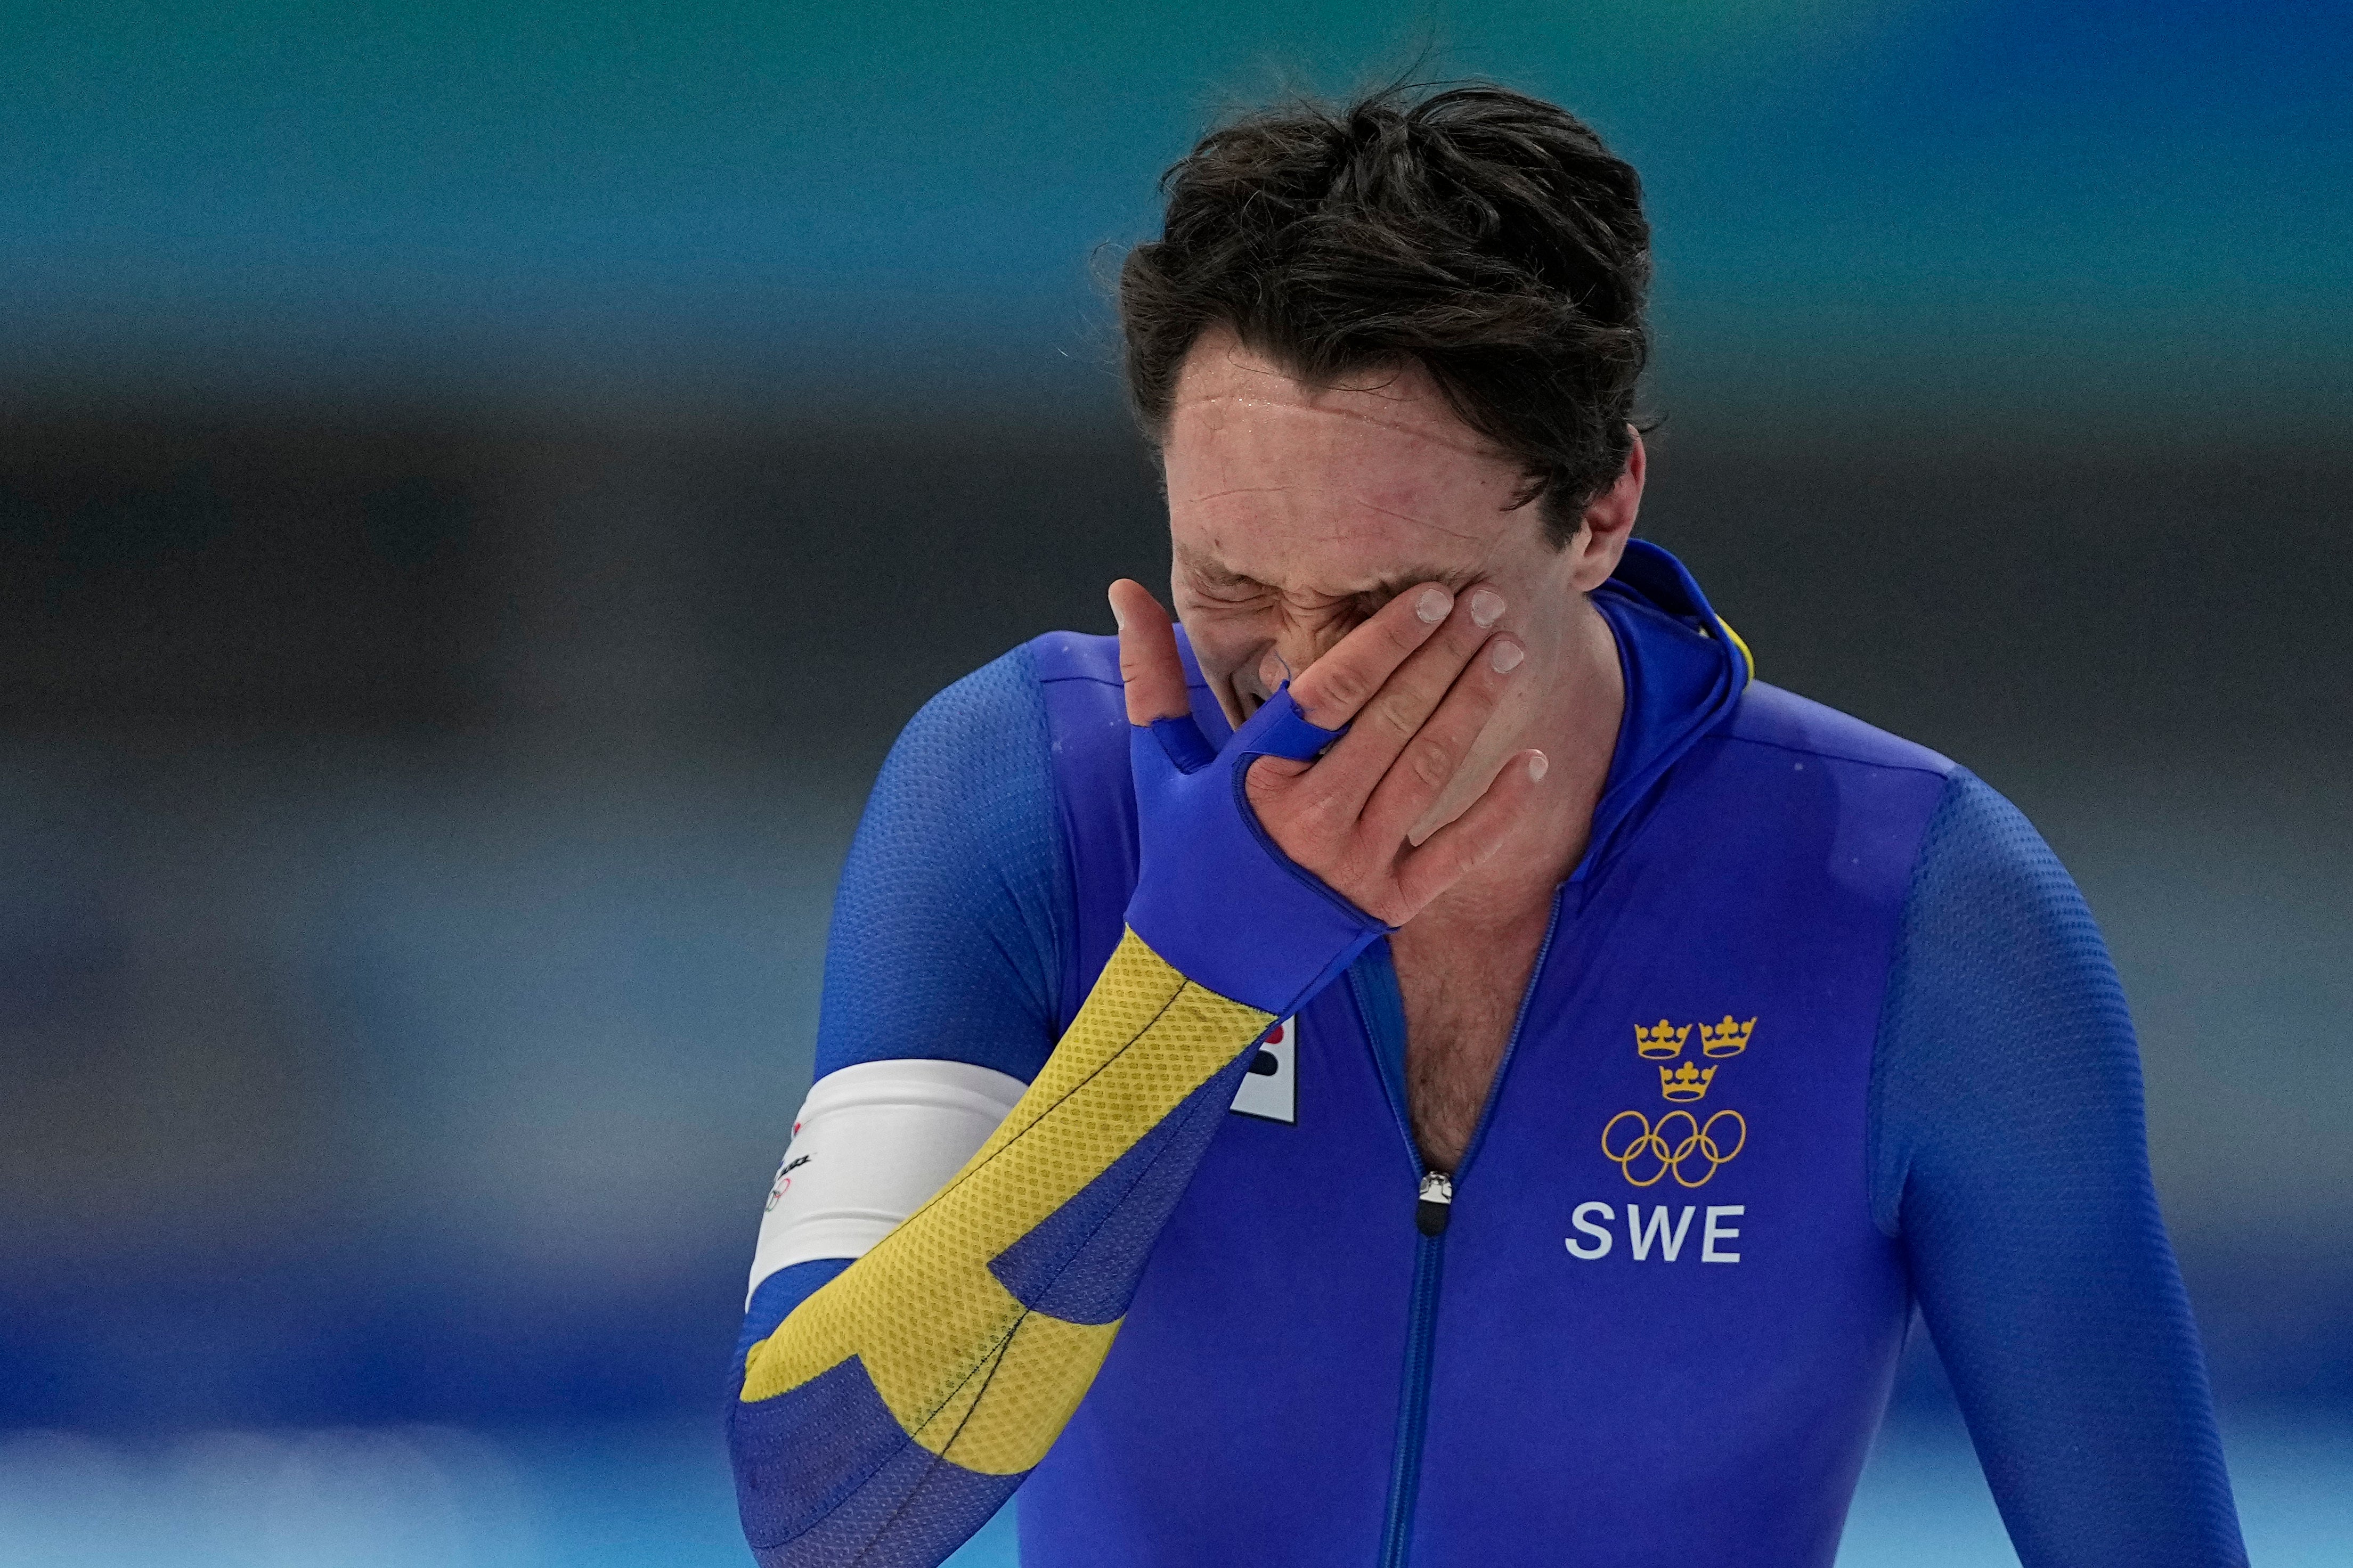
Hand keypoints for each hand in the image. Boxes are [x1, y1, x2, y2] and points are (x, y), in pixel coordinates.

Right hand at [1111, 579, 1546, 928]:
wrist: (1197, 978)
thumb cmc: (1181, 861)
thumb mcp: (1159, 769)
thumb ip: (1153, 678)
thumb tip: (1124, 591)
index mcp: (1255, 778)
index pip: (1330, 695)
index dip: (1385, 641)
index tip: (1429, 595)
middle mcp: (1311, 821)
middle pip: (1392, 722)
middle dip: (1444, 656)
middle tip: (1487, 601)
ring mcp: (1355, 867)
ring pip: (1429, 769)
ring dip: (1474, 705)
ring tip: (1507, 648)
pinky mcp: (1389, 906)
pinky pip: (1459, 851)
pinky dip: (1499, 807)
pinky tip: (1534, 760)